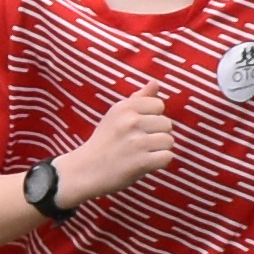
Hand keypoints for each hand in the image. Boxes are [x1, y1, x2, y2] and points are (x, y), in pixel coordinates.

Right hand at [57, 86, 179, 202]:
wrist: (85, 170)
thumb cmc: (104, 141)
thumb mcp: (116, 114)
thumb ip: (138, 98)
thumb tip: (155, 82)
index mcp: (125, 107)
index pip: (159, 105)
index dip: (152, 117)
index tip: (138, 128)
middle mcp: (131, 121)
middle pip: (167, 123)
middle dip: (157, 134)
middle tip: (139, 144)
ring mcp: (137, 142)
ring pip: (169, 141)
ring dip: (159, 150)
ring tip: (143, 154)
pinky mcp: (142, 162)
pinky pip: (167, 157)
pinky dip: (159, 163)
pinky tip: (146, 164)